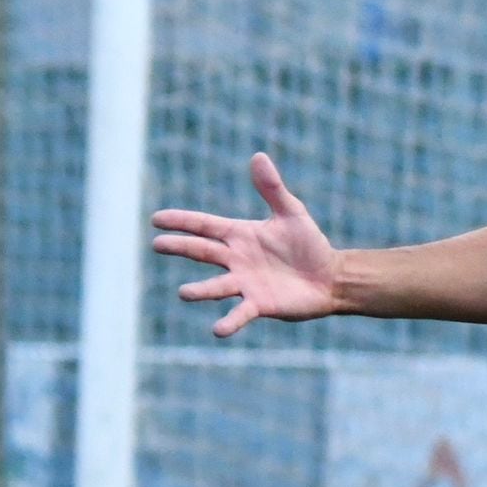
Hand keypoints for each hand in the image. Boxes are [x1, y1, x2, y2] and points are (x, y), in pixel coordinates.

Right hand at [152, 152, 340, 337]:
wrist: (330, 277)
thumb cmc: (309, 245)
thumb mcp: (292, 213)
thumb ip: (273, 188)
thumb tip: (259, 156)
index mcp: (240, 235)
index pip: (205, 226)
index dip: (182, 221)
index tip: (156, 219)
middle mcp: (236, 260)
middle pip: (202, 251)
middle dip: (181, 247)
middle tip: (158, 244)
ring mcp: (245, 283)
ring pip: (216, 286)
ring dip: (201, 291)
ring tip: (184, 293)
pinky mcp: (259, 304)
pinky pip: (240, 313)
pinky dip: (229, 322)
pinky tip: (218, 330)